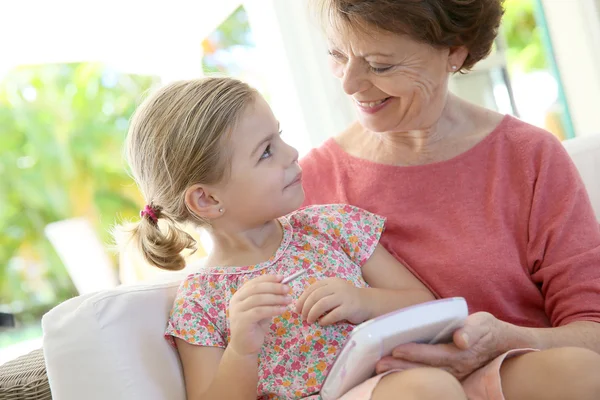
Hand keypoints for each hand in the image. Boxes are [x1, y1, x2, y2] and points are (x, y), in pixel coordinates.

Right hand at [229, 275, 291, 355]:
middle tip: (287, 289)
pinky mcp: (241, 321)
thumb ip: (269, 298)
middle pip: (256, 288)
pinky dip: (273, 309)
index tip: (282, 278)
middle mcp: (236, 301)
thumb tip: (284, 285)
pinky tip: (283, 309)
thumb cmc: (255, 325)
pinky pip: (260, 311)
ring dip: (276, 298)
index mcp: (240, 294)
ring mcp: (237, 311)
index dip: (269, 278)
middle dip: (274, 287)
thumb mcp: (263, 308)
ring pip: (258, 299)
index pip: (255, 282)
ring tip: (288, 300)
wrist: (245, 346)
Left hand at [296, 277, 366, 324]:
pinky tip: (322, 323)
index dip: (302, 299)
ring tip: (309, 321)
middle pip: (315, 296)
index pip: (312, 288)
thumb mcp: (333, 291)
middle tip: (302, 317)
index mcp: (330, 282)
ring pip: (322, 304)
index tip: (297, 309)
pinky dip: (324, 320)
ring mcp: (343, 297)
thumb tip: (301, 306)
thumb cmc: (346, 298)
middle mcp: (336, 287)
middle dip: (305, 308)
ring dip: (312, 314)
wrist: (367, 302)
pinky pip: (333, 315)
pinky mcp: (349, 308)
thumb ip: (320, 294)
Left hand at [375, 312, 512, 379]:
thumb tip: (461, 339)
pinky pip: (427, 378)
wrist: (503, 346)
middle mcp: (455, 368)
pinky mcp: (448, 376)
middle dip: (401, 367)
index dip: (416, 353)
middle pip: (424, 369)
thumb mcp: (485, 324)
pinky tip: (391, 373)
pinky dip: (409, 375)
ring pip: (423, 375)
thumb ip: (473, 330)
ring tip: (379, 370)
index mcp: (461, 354)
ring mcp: (452, 374)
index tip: (397, 350)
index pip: (435, 354)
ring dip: (401, 372)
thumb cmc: (489, 330)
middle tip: (378, 363)